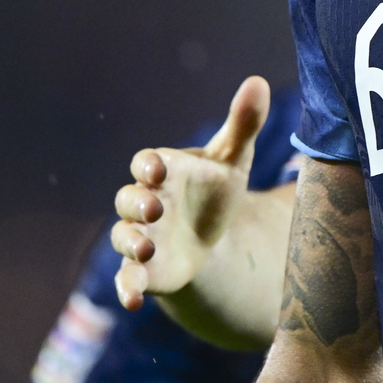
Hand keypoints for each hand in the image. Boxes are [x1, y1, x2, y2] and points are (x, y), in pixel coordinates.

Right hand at [112, 76, 268, 310]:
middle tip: (155, 208)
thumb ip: (243, 123)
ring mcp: (141, 237)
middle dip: (138, 203)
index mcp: (165, 170)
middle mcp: (146, 202)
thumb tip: (258, 81)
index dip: (149, 164)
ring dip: (131, 243)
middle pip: (128, 198)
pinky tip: (133, 301)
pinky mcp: (144, 270)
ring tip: (146, 249)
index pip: (147, 162)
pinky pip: (127, 279)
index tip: (158, 168)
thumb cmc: (216, 190)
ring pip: (124, 237)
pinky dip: (126, 288)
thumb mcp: (233, 159)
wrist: (210, 238)